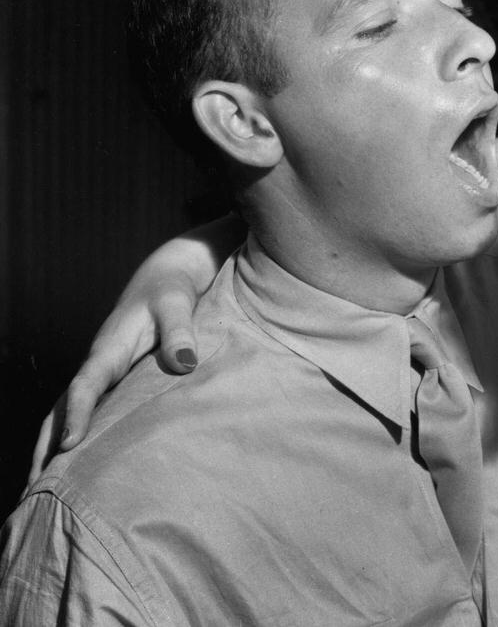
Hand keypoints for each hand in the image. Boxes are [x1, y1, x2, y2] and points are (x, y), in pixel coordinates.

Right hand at [26, 216, 241, 483]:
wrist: (165, 279)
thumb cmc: (172, 292)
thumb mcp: (177, 304)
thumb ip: (180, 331)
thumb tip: (184, 363)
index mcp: (108, 350)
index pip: (85, 387)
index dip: (76, 415)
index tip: (70, 447)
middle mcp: (97, 368)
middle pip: (60, 413)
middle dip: (45, 450)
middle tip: (31, 495)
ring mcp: (101, 379)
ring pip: (66, 420)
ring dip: (51, 454)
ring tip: (37, 500)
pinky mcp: (111, 385)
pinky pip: (85, 418)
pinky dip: (72, 445)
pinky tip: (73, 475)